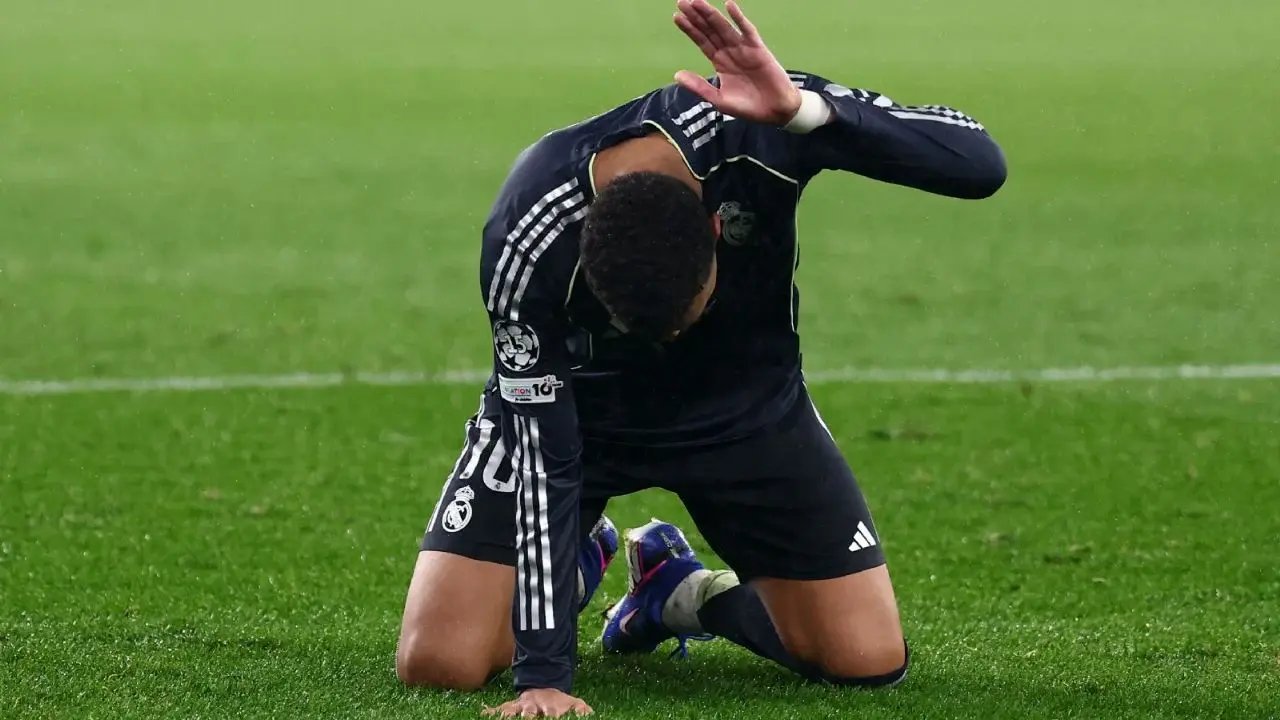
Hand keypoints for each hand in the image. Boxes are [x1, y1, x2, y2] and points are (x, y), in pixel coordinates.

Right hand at [482, 689, 593, 717]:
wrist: (543, 684)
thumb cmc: (559, 702)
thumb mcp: (574, 703)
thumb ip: (581, 709)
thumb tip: (588, 714)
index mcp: (550, 709)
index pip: (551, 716)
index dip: (551, 715)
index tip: (552, 716)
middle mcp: (534, 708)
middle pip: (529, 716)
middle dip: (527, 717)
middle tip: (527, 717)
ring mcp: (522, 707)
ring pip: (512, 712)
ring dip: (507, 716)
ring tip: (501, 718)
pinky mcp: (512, 707)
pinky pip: (500, 709)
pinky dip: (490, 711)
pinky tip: (482, 712)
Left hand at [673, 0, 801, 125]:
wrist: (775, 111)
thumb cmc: (748, 107)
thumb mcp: (719, 100)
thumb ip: (699, 87)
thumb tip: (677, 75)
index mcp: (720, 62)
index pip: (702, 41)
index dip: (690, 29)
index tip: (676, 16)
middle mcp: (730, 52)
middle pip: (710, 31)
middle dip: (696, 17)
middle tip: (682, 2)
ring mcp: (743, 48)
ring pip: (724, 27)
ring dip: (711, 14)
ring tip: (697, 2)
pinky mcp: (758, 49)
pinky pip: (747, 30)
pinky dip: (739, 18)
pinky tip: (729, 6)